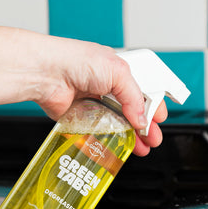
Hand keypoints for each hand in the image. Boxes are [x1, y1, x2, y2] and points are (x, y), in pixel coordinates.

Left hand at [33, 36, 167, 156]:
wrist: (47, 73)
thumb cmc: (76, 60)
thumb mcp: (117, 72)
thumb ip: (133, 96)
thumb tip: (141, 118)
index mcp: (117, 72)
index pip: (141, 91)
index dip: (152, 106)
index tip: (160, 120)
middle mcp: (105, 87)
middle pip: (131, 111)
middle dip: (145, 126)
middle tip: (153, 139)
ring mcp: (92, 102)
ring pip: (116, 123)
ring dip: (129, 136)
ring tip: (140, 147)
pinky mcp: (79, 116)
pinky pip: (97, 131)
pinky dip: (107, 140)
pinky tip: (116, 146)